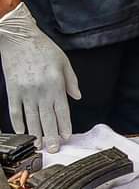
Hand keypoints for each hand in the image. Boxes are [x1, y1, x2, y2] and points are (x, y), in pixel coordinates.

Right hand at [0, 4, 80, 152]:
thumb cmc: (43, 49)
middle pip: (47, 118)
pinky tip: (23, 133)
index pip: (62, 110)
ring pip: (31, 119)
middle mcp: (40, 91)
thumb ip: (71, 81)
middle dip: (51, 136)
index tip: (65, 137)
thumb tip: (77, 97)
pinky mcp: (12, 91)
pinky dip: (18, 124)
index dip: (64, 125)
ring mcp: (25, 93)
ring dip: (36, 134)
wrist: (19, 39)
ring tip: (38, 146)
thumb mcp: (64, 62)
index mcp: (55, 84)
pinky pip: (15, 112)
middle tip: (53, 149)